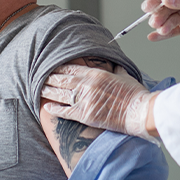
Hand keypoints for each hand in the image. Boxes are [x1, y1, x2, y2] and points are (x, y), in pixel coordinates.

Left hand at [41, 64, 155, 139]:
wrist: (140, 112)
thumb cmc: (135, 95)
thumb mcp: (124, 75)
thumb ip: (115, 68)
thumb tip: (113, 63)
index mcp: (96, 74)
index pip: (71, 68)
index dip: (58, 68)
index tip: (51, 67)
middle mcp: (87, 85)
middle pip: (62, 80)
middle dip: (49, 78)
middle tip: (40, 78)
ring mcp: (85, 100)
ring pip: (60, 94)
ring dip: (48, 92)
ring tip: (39, 90)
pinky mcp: (85, 116)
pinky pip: (64, 111)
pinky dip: (54, 109)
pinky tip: (47, 107)